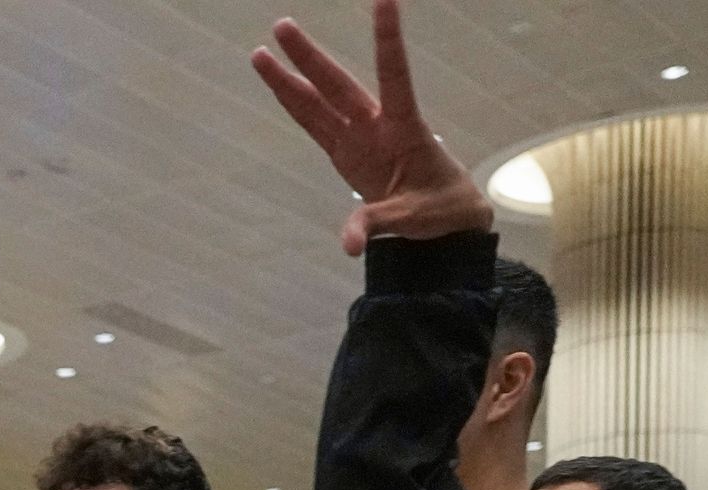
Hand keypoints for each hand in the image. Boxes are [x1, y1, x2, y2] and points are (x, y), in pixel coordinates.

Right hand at [254, 2, 491, 254]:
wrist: (445, 220)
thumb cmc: (439, 212)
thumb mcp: (413, 220)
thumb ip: (378, 224)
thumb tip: (350, 246)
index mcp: (404, 130)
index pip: (394, 75)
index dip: (388, 40)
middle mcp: (377, 126)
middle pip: (337, 86)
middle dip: (310, 58)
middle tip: (282, 26)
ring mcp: (358, 138)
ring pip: (319, 101)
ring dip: (292, 77)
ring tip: (262, 52)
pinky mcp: (346, 153)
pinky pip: (314, 125)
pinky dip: (294, 105)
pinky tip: (277, 84)